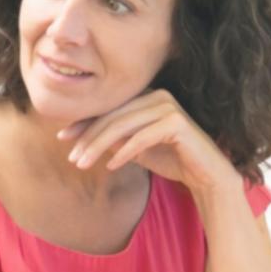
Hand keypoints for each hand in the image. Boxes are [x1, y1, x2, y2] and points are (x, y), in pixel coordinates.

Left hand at [58, 90, 239, 198]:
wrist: (207, 175)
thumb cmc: (172, 160)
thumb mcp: (136, 149)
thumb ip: (115, 140)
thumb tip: (83, 138)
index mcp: (147, 97)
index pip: (110, 108)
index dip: (85, 123)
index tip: (63, 138)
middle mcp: (158, 96)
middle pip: (113, 116)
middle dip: (88, 136)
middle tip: (71, 157)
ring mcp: (168, 107)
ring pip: (123, 125)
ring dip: (99, 146)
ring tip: (83, 163)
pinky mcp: (176, 123)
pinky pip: (141, 137)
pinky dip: (124, 152)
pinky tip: (111, 165)